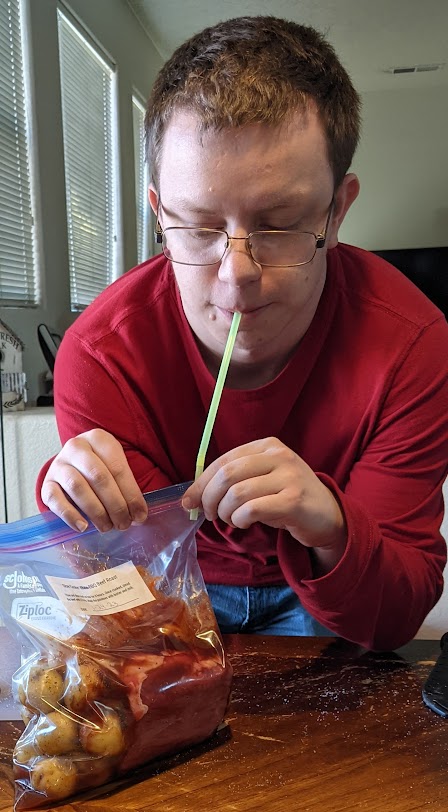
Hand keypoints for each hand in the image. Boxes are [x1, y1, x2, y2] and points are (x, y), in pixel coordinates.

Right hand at [41, 429, 147, 532]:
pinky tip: (83, 526)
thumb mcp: (116, 465)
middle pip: (98, 477)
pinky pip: (55, 500)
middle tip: (124, 524)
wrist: (73, 463)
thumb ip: (128, 487)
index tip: (140, 515)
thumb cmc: (100, 466)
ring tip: (107, 526)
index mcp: (99, 439)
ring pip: (77, 487)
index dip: (131, 495)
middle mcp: (76, 447)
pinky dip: (70, 515)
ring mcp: (59, 464)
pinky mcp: (46, 482)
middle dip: (115, 505)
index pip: (118, 468)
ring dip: (96, 511)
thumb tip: (138, 515)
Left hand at [183, 438, 346, 571]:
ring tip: (231, 520)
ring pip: (237, 493)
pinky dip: (239, 520)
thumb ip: (233, 480)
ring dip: (226, 512)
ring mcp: (289, 477)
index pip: (224, 460)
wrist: (328, 515)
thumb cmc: (287, 498)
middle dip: (209, 497)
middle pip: (227, 474)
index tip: (189, 501)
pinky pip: (252, 510)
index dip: (201, 482)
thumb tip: (192, 496)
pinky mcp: (294, 501)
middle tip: (209, 515)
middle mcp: (279, 456)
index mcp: (268, 445)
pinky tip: (244, 523)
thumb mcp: (263, 479)